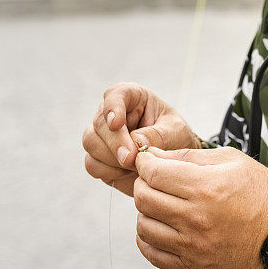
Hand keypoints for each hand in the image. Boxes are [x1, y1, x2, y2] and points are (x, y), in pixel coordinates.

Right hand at [82, 82, 198, 196]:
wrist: (171, 162)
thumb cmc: (176, 137)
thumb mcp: (176, 132)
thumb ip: (159, 135)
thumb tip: (136, 141)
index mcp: (132, 97)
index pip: (115, 94)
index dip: (112, 108)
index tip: (116, 124)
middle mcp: (111, 113)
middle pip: (99, 123)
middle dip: (115, 143)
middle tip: (131, 159)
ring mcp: (101, 135)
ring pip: (91, 143)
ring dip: (111, 159)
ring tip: (136, 167)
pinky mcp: (98, 156)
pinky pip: (92, 164)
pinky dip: (108, 172)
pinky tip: (127, 173)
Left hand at [132, 146, 267, 268]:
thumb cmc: (260, 191)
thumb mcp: (230, 159)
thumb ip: (187, 155)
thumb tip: (153, 154)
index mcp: (206, 188)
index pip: (153, 173)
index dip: (145, 162)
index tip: (148, 159)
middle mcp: (197, 218)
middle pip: (144, 198)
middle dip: (143, 182)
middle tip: (154, 178)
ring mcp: (194, 245)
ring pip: (143, 226)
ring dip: (146, 210)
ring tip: (160, 202)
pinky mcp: (194, 264)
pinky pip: (153, 254)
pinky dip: (148, 238)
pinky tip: (159, 225)